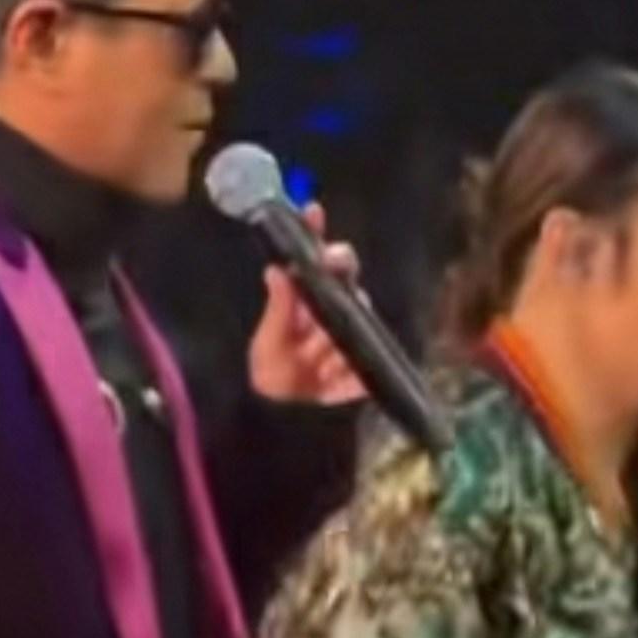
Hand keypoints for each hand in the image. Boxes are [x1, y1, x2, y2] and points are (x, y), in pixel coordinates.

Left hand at [247, 202, 370, 406]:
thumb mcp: (270, 346)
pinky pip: (367, 353)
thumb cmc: (273, 381)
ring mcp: (350, 334)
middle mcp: (329, 311)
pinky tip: (332, 375)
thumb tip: (276, 270)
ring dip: (339, 326)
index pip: (310, 260)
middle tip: (335, 261)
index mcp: (302, 301)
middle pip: (344, 275)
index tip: (312, 209)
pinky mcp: (367, 361)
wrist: (289, 427)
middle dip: (340, 265)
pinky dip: (348, 365)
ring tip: (318, 355)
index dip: (312, 234)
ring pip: (357, 310)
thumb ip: (279, 310)